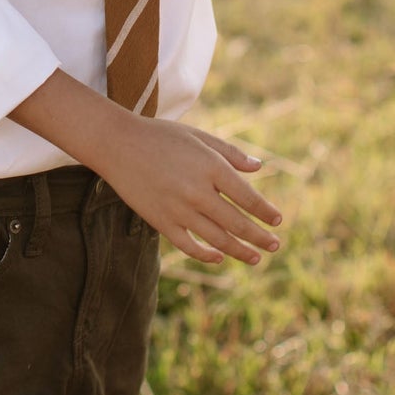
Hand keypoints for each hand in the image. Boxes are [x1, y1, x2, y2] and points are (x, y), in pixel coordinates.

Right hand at [9, 71, 282, 266]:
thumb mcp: (199, 136)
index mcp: (210, 167)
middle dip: (259, 237)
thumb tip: (259, 167)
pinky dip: (207, 255)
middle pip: (237, 223)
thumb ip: (230, 153)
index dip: (265, 212)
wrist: (117, 144)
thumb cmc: (161, 136)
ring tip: (255, 258)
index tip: (277, 221)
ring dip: (240, 251)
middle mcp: (197, 191)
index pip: (247, 197)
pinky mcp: (161, 222)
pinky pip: (189, 245)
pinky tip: (219, 257)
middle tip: (275, 246)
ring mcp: (178, 210)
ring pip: (217, 239)